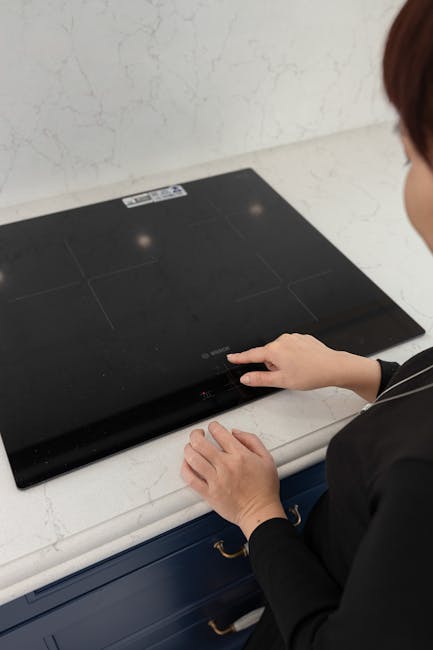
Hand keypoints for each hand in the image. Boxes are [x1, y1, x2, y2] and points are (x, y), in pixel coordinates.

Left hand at [181, 421, 286, 539]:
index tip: (212, 427)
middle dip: (195, 434)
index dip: (213, 426)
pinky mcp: (209, 493)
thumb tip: (235, 432)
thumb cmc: (264, 489)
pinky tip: (187, 464)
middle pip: (200, 443)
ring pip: (192, 458)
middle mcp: (226, 466)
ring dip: (188, 449)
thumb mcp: (266, 458)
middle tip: (197, 434)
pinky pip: (191, 479)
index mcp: (240, 455)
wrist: (260, 512)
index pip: (219, 433)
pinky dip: (185, 469)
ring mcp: (216, 480)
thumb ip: (251, 440)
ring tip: (190, 447)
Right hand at [227, 332, 341, 390]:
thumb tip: (246, 378)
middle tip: (287, 375)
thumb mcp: (282, 381)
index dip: (240, 358)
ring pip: (281, 351)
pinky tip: (304, 363)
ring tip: (299, 369)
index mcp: (274, 350)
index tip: (231, 357)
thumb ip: (260, 379)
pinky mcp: (303, 338)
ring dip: (284, 361)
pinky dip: (294, 355)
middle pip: (269, 355)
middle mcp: (282, 340)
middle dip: (273, 365)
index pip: (252, 355)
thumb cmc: (311, 374)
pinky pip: (292, 347)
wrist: (333, 367)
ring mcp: (293, 337)